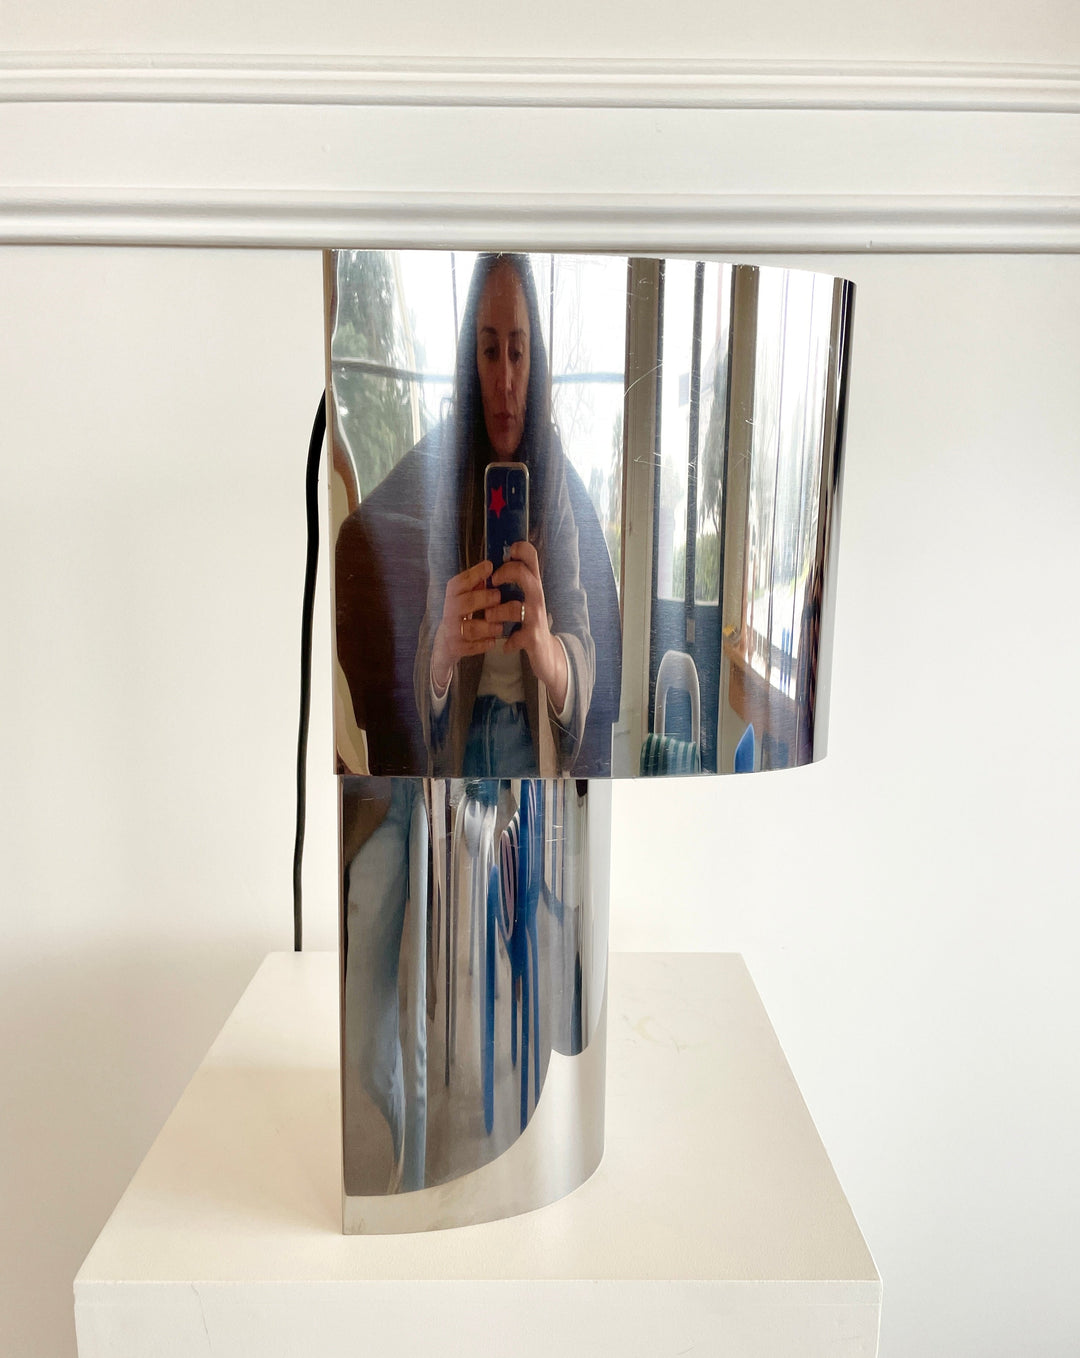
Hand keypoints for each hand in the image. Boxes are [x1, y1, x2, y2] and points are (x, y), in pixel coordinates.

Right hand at [431, 560, 501, 691]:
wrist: (446, 642)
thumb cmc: (463, 615)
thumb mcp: (467, 597)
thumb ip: (477, 585)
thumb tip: (492, 566)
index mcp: (452, 596)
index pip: (459, 582)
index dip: (474, 573)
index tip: (490, 566)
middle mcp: (449, 612)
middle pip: (465, 603)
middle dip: (483, 599)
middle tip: (499, 597)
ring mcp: (451, 631)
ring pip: (470, 628)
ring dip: (487, 626)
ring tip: (500, 626)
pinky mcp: (455, 648)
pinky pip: (470, 647)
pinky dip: (483, 645)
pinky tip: (493, 641)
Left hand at [489, 542, 568, 711]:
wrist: (547, 653)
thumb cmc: (530, 622)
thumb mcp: (526, 598)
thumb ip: (516, 581)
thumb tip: (496, 560)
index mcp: (533, 586)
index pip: (532, 558)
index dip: (520, 549)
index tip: (506, 555)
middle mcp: (537, 599)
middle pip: (525, 576)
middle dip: (506, 574)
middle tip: (493, 582)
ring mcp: (535, 618)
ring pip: (515, 608)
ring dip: (496, 612)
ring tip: (489, 618)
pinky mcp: (532, 638)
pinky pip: (518, 637)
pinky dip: (509, 642)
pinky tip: (505, 645)